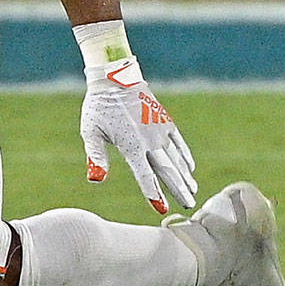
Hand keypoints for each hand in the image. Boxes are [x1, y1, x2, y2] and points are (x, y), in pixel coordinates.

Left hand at [79, 56, 197, 214]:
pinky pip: (178, 142)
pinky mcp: (164, 120)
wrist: (115, 76)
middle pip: (168, 170)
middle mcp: (150, 140)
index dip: (154, 194)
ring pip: (176, 158)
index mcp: (132, 146)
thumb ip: (96, 156)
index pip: (145, 176)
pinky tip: (190, 168)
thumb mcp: (91, 132)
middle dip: (179, 190)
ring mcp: (160, 130)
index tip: (162, 209)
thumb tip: (96, 179)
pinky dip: (185, 156)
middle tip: (190, 206)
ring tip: (193, 191)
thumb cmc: (98, 106)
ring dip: (185, 176)